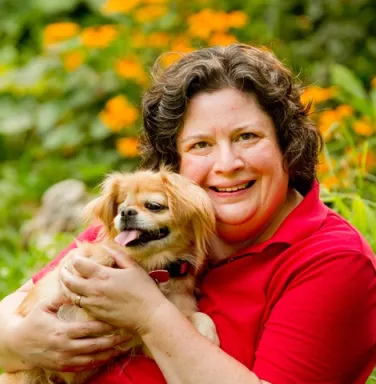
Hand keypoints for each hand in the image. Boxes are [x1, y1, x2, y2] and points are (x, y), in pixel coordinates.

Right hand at [7, 294, 130, 371]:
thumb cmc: (32, 321)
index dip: (105, 326)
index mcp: (62, 331)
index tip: (119, 321)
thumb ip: (60, 297)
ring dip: (108, 353)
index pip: (89, 329)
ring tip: (123, 347)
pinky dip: (98, 362)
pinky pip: (84, 366)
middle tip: (127, 335)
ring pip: (92, 358)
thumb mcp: (44, 306)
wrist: (17, 344)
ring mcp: (64, 359)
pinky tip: (109, 357)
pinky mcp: (63, 367)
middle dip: (112, 341)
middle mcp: (65, 347)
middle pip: (94, 345)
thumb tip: (75, 285)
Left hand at [59, 246, 166, 333]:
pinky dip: (73, 297)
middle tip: (63, 268)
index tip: (76, 256)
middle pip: (69, 280)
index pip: (79, 264)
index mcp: (103, 275)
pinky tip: (76, 294)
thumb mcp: (133, 267)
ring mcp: (93, 303)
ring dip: (65, 286)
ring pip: (70, 294)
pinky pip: (78, 305)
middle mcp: (94, 289)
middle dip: (64, 272)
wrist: (149, 315)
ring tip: (65, 280)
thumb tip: (106, 247)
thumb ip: (118, 255)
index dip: (75, 258)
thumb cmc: (144, 289)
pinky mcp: (95, 314)